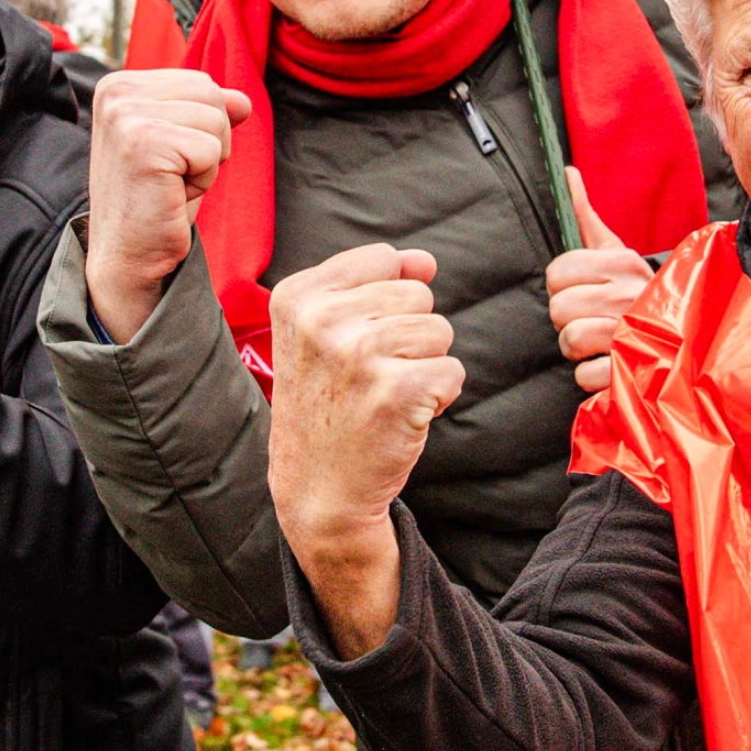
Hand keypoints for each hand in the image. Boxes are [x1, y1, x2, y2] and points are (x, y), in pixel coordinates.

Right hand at [84, 70, 252, 343]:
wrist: (128, 256)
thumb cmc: (155, 202)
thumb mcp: (184, 147)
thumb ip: (208, 114)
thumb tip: (243, 100)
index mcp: (119, 85)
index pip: (200, 82)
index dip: (202, 126)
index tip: (170, 158)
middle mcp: (116, 92)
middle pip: (210, 93)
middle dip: (209, 140)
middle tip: (174, 175)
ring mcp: (126, 116)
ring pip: (216, 120)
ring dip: (207, 162)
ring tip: (172, 185)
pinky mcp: (144, 143)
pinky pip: (210, 150)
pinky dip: (203, 179)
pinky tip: (172, 195)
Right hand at [267, 244, 464, 658]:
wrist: (318, 490)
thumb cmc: (326, 406)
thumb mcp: (323, 334)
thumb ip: (372, 283)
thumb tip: (425, 260)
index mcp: (297, 296)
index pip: (383, 259)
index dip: (384, 303)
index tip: (351, 344)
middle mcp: (322, 319)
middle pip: (417, 295)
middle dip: (408, 335)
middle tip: (368, 377)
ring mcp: (359, 354)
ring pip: (440, 330)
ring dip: (424, 365)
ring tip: (382, 395)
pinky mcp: (398, 391)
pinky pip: (453, 370)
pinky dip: (439, 396)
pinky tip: (401, 417)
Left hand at [546, 167, 650, 393]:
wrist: (690, 333)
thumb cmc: (638, 290)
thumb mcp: (615, 249)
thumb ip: (585, 215)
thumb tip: (567, 172)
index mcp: (619, 262)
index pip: (556, 272)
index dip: (562, 285)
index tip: (581, 290)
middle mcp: (626, 294)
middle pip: (558, 308)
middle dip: (567, 318)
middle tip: (591, 318)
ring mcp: (632, 333)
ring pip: (569, 340)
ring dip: (579, 349)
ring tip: (602, 342)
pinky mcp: (634, 369)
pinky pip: (585, 375)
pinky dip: (594, 376)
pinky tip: (612, 364)